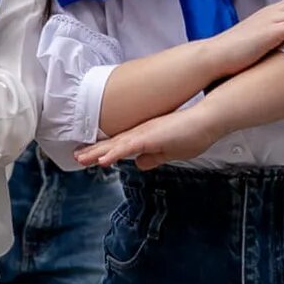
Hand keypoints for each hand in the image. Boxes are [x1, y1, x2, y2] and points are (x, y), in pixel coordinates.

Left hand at [78, 104, 225, 171]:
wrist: (208, 120)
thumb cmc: (194, 133)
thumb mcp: (170, 151)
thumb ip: (154, 156)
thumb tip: (139, 163)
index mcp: (145, 137)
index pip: (120, 146)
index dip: (103, 152)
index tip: (88, 157)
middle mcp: (141, 133)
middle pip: (112, 144)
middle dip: (93, 152)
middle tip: (75, 157)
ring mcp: (144, 134)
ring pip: (115, 145)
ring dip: (97, 152)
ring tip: (80, 158)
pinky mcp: (150, 136)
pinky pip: (128, 147)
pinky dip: (114, 153)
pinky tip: (102, 160)